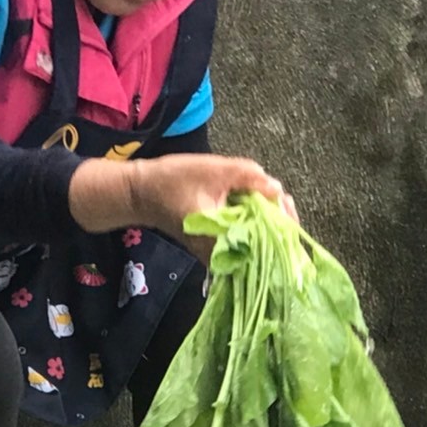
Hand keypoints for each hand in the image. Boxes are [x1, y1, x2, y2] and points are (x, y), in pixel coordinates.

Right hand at [68, 154, 291, 238]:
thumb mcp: (214, 170)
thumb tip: (278, 189)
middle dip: (278, 220)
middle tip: (281, 197)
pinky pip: (244, 238)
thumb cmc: (172, 181)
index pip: (266, 241)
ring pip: (256, 242)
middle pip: (266, 245)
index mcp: (224, 238)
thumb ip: (249, 177)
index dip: (283, 223)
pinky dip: (253, 223)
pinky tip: (258, 205)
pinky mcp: (218, 247)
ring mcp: (220, 254)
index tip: (285, 202)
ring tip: (272, 198)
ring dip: (267, 221)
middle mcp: (224, 255)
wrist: (141, 194)